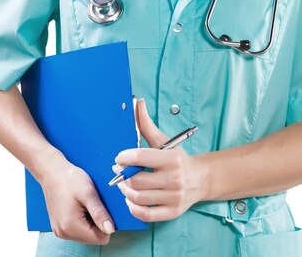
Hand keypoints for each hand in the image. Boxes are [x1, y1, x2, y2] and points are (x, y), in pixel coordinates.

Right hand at [40, 155, 114, 244]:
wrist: (52, 172)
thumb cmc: (69, 179)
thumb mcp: (88, 193)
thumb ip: (99, 213)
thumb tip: (110, 229)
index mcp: (71, 226)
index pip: (100, 238)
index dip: (106, 224)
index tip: (101, 208)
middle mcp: (64, 233)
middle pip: (93, 238)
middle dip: (97, 222)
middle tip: (91, 204)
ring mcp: (60, 231)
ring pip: (86, 235)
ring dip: (90, 222)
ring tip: (84, 204)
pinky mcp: (59, 228)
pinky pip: (77, 231)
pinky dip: (82, 221)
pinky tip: (78, 207)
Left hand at [112, 99, 206, 222]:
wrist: (200, 179)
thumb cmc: (177, 159)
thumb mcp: (164, 141)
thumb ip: (146, 124)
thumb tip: (137, 103)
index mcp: (171, 159)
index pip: (141, 157)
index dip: (124, 157)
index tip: (118, 158)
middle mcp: (174, 179)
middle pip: (137, 180)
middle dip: (122, 176)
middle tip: (117, 171)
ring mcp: (174, 197)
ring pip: (139, 198)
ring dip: (125, 191)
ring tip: (123, 184)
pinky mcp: (172, 212)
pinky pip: (146, 214)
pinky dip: (133, 208)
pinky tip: (131, 199)